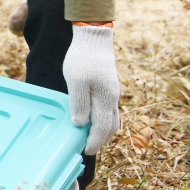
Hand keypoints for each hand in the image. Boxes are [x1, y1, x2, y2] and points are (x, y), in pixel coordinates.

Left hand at [63, 25, 119, 154]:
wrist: (94, 38)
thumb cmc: (82, 59)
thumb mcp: (76, 81)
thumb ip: (79, 103)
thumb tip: (81, 124)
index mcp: (105, 99)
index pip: (102, 128)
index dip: (94, 141)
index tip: (85, 151)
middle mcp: (112, 98)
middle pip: (110, 126)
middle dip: (100, 139)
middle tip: (88, 148)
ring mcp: (112, 92)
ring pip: (112, 118)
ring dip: (103, 130)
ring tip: (90, 137)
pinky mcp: (109, 86)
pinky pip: (110, 109)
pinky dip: (104, 119)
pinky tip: (94, 118)